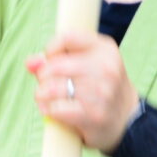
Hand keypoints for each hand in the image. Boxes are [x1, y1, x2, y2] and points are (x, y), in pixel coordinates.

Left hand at [28, 32, 140, 152]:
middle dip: (43, 77)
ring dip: (42, 96)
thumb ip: (55, 60)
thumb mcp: (85, 66)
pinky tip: (53, 111)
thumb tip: (30, 62)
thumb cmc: (98, 88)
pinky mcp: (92, 115)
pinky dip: (47, 110)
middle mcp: (105, 67)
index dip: (50, 50)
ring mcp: (101, 92)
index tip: (52, 62)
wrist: (126, 118)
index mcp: (105, 49)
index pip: (67, 38)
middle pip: (54, 66)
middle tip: (49, 85)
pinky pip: (54, 109)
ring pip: (51, 88)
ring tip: (49, 99)